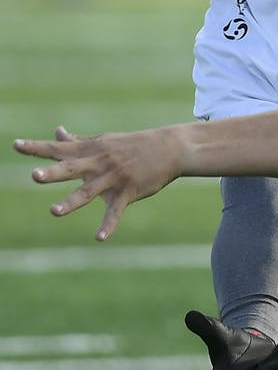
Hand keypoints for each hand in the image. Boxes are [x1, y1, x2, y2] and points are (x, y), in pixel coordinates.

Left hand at [13, 125, 181, 239]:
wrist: (170, 148)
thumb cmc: (134, 145)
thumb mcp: (104, 141)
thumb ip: (78, 141)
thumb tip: (57, 132)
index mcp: (90, 151)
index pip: (59, 149)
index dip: (36, 148)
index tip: (15, 145)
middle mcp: (99, 163)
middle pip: (72, 168)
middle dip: (53, 173)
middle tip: (34, 176)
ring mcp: (114, 177)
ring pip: (89, 191)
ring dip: (71, 202)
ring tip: (53, 211)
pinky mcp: (129, 191)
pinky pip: (116, 210)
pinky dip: (108, 225)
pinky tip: (99, 237)